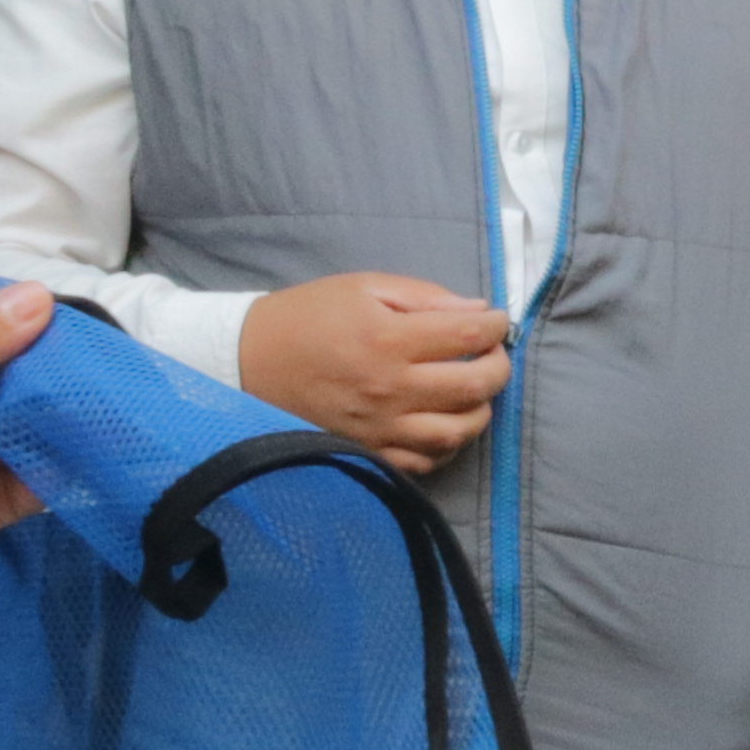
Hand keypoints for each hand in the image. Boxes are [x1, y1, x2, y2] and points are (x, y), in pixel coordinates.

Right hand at [237, 270, 514, 471]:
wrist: (249, 361)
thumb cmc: (308, 317)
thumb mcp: (363, 287)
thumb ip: (423, 297)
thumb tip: (477, 310)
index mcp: (388, 339)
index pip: (469, 335)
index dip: (496, 325)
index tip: (497, 320)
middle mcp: (390, 389)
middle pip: (475, 386)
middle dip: (499, 367)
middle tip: (491, 353)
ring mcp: (380, 428)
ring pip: (458, 432)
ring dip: (480, 410)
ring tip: (473, 391)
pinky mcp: (368, 452)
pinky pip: (425, 462)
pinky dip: (447, 445)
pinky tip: (444, 421)